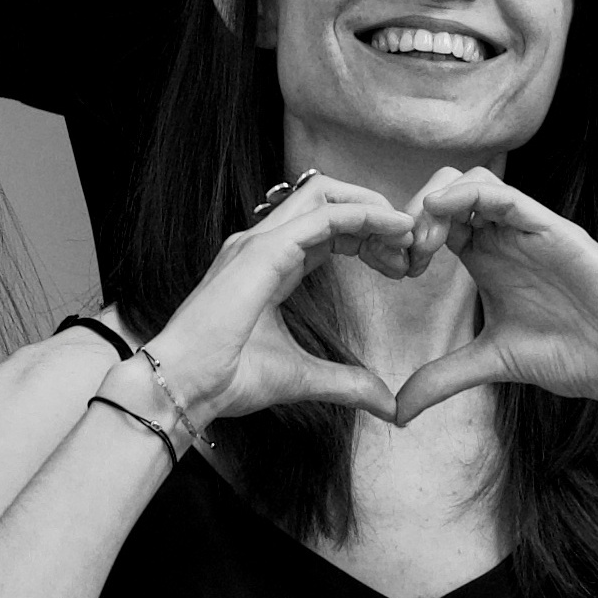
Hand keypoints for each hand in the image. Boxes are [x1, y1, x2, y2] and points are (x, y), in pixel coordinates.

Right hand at [143, 170, 430, 432]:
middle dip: (374, 213)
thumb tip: (387, 404)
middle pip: (327, 199)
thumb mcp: (303, 378)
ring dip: (372, 207)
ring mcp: (259, 241)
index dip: (368, 237)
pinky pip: (323, 215)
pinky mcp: (264, 250)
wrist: (185, 387)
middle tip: (411, 246)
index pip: (327, 229)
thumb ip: (346, 383)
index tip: (401, 265)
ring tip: (408, 233)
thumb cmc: (227, 380)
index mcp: (269, 264)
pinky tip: (394, 229)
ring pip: (324, 193)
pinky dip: (363, 215)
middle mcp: (262, 243)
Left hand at [378, 162, 597, 431]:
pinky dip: (468, 195)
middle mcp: (505, 236)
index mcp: (487, 257)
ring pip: (471, 180)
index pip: (432, 222)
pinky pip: (506, 195)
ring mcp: (528, 229)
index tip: (391, 270)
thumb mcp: (492, 362)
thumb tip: (397, 412)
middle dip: (411, 215)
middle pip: (443, 191)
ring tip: (422, 245)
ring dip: (434, 203)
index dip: (403, 237)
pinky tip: (442, 215)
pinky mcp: (553, 230)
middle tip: (401, 257)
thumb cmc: (573, 355)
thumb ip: (443, 377)